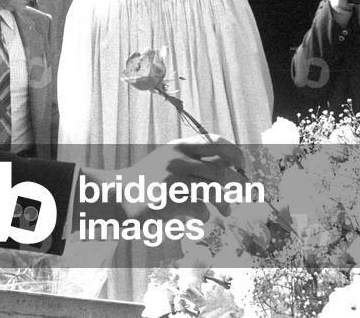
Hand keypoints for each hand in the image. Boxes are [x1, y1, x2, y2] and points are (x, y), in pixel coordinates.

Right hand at [82, 135, 246, 223]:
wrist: (116, 196)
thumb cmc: (145, 181)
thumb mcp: (166, 160)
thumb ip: (192, 160)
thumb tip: (229, 168)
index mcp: (178, 146)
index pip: (217, 143)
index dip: (235, 154)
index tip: (242, 166)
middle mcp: (177, 159)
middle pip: (222, 170)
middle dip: (238, 184)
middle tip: (243, 194)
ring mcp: (173, 179)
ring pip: (214, 190)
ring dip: (224, 203)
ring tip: (226, 211)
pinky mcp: (170, 200)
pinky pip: (200, 209)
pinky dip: (203, 216)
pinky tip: (198, 217)